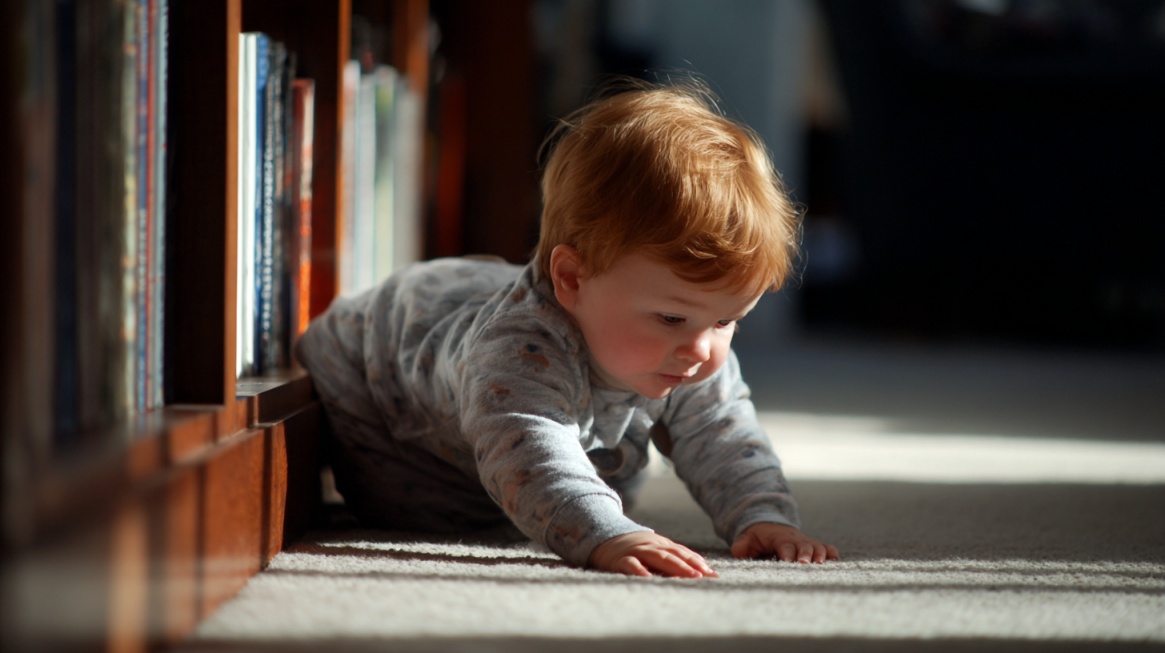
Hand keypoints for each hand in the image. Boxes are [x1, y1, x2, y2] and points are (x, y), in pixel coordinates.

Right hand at [589, 531, 718, 577]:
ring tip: (690, 576)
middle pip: (674, 555)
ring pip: (658, 558)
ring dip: (676, 567)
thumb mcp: (655, 550)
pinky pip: (632, 565)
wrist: (604, 537)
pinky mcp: (621, 559)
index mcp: (661, 545)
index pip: (683, 553)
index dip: (698, 562)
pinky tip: (649, 579)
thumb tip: (701, 571)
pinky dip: (641, 571)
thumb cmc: (636, 549)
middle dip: (691, 565)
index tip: (713, 574)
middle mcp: (651, 546)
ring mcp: (637, 551)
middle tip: (705, 576)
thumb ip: (673, 558)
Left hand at [731, 523, 839, 563]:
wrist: (768, 526)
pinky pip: (826, 547)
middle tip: (806, 564)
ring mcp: (806, 542)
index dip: (787, 554)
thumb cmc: (757, 537)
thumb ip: (742, 545)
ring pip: (817, 546)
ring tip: (821, 564)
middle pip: (803, 546)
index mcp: (779, 538)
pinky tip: (835, 559)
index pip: (785, 546)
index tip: (787, 562)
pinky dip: (831, 552)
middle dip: (806, 555)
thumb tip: (738, 550)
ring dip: (820, 554)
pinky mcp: (813, 546)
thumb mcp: (747, 539)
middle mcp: (795, 539)